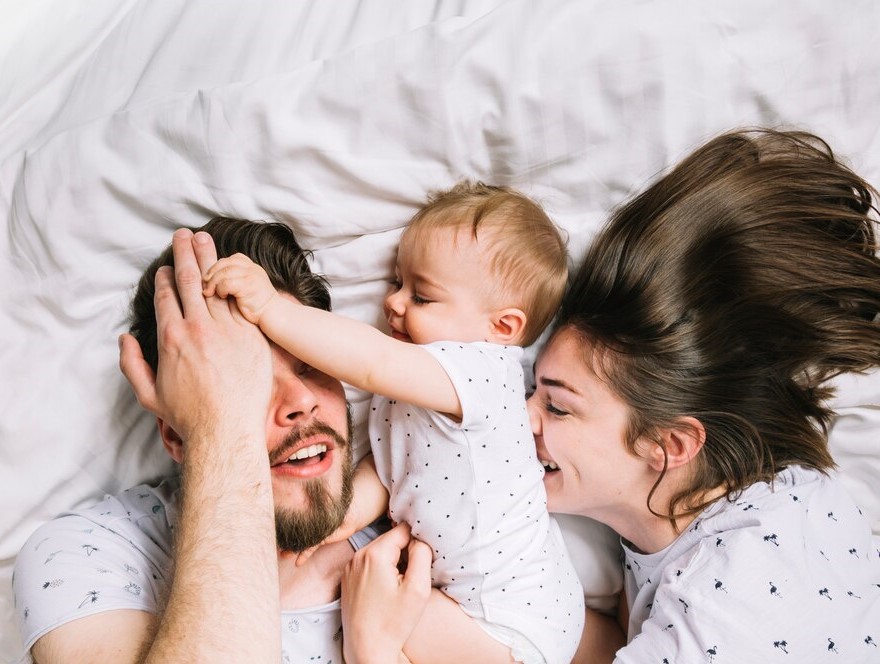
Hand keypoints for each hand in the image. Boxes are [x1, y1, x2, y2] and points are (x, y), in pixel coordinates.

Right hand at [119, 229, 272, 443]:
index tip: (163, 267)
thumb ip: (132, 364)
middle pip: (189, 280)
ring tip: (206, 240)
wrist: (227, 429)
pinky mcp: (250, 335)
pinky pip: (240, 301)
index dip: (163, 278)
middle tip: (183, 235)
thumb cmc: (188, 416)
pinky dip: (234, 282)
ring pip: (216, 284)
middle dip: (184, 254)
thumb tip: (125, 339)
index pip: (165, 297)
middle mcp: (197, 328)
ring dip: (210, 258)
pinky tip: (233, 267)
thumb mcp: (148, 394)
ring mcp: (226, 329)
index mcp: (171, 338)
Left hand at [202, 253, 278, 325]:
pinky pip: (227, 283)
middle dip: (211, 273)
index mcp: (252, 267)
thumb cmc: (257, 307)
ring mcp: (252, 276)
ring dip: (213, 282)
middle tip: (205, 284)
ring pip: (224, 272)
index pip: (230, 259)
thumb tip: (211, 279)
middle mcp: (252, 268)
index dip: (217, 266)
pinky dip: (220, 289)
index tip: (209, 278)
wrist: (274, 316)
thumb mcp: (246, 288)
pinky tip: (222, 296)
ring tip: (209, 292)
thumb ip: (234, 280)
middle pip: (225, 262)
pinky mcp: (249, 286)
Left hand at [341, 523, 431, 663]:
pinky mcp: (347, 579)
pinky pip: (369, 564)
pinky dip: (380, 570)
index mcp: (374, 554)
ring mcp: (350, 567)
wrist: (366, 648)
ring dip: (393, 561)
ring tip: (399, 585)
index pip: (402, 530)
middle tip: (411, 576)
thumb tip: (419, 538)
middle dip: (404, 552)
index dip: (416, 542)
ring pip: (379, 551)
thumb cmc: (393, 623)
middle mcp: (358, 556)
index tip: (421, 560)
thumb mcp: (418, 588)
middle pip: (390, 540)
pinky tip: (386, 591)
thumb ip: (422, 554)